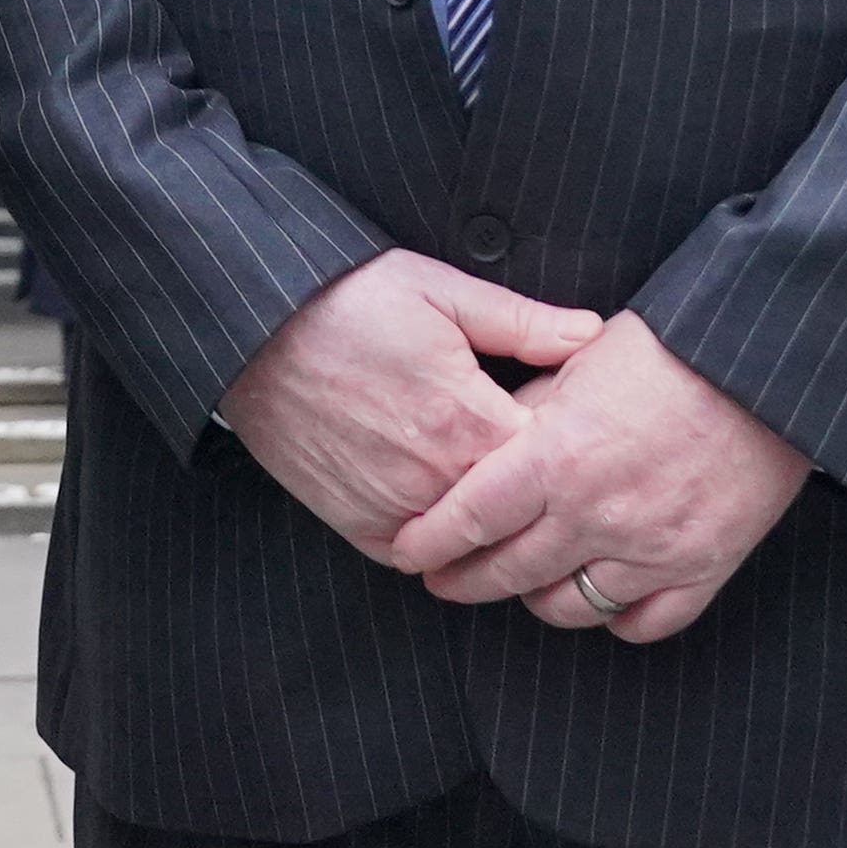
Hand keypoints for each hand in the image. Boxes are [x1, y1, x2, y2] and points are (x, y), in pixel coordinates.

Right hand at [215, 253, 603, 557]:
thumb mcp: (442, 292)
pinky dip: (439, 538)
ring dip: (491, 520)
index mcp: (471, 421)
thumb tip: (592, 335)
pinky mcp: (359, 526)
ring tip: (497, 483)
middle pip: (521, 511)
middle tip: (548, 464)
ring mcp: (396, 510)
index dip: (571, 444)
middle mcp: (438, 480)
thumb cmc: (348, 301)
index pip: (555, 461)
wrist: (253, 330)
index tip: (575, 426)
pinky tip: (447, 503)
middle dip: (538, 490)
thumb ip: (524, 323)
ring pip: (474, 544)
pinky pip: (420, 555)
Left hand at [383, 309, 814, 643]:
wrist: (764, 365)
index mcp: (557, 457)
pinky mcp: (702, 569)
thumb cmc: (670, 349)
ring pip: (569, 608)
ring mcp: (651, 550)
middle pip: (508, 573)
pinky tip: (601, 595)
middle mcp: (597, 514)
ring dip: (537, 598)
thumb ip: (529, 409)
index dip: (429, 542)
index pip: (468, 519)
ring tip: (524, 582)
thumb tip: (491, 440)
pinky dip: (616, 618)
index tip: (409, 551)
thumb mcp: (579, 363)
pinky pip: (641, 625)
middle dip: (464, 581)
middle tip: (444, 580)